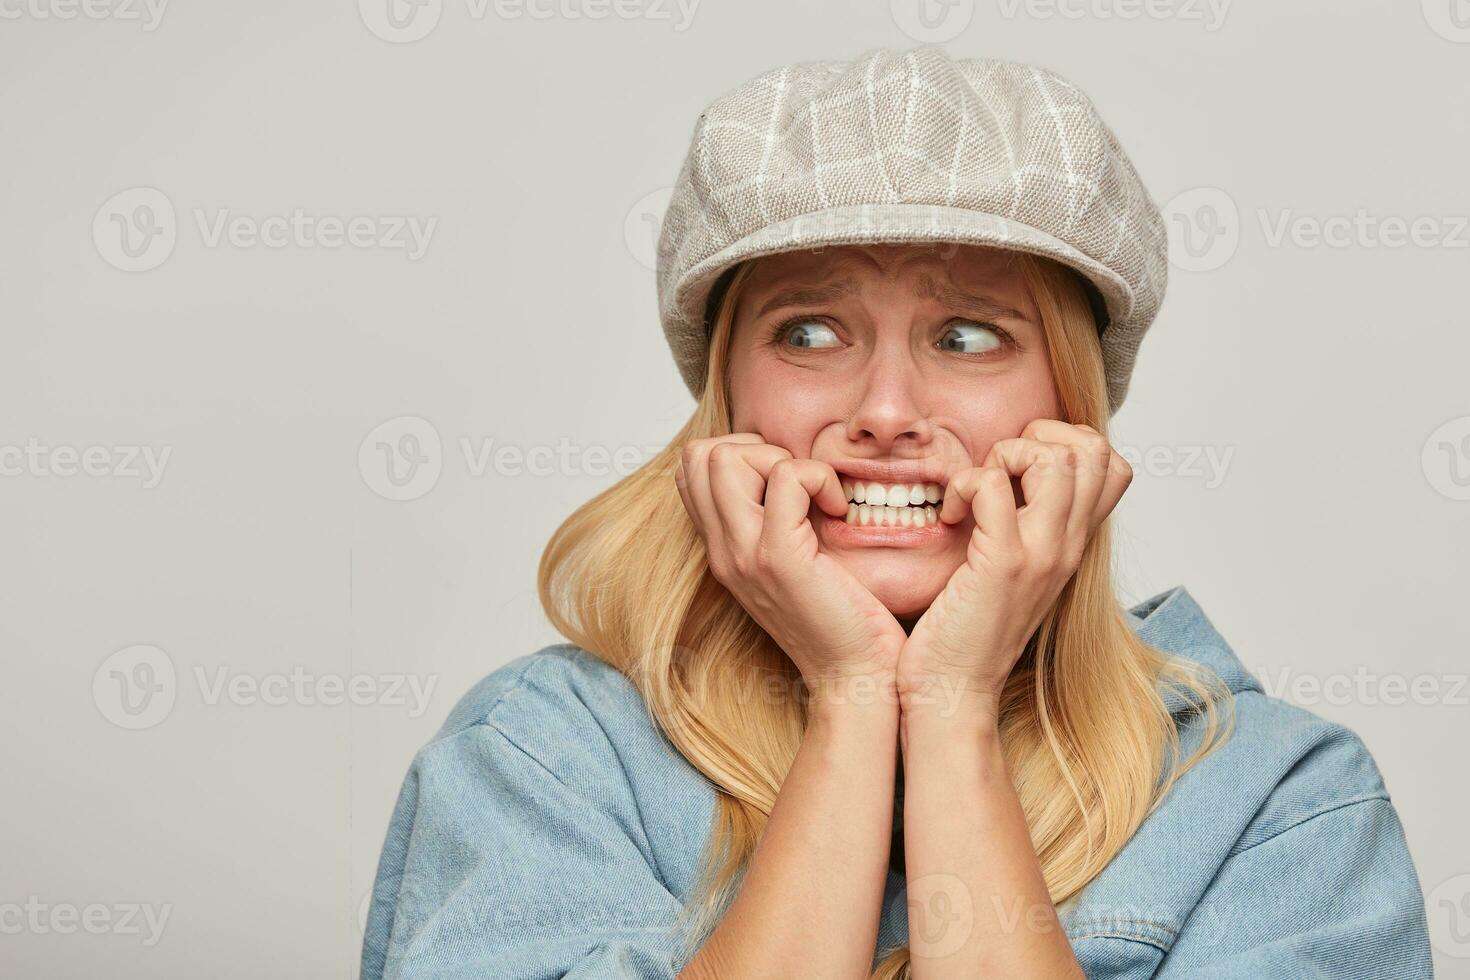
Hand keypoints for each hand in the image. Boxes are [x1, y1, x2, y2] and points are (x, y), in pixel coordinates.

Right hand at [675, 434, 907, 700]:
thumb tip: (791, 470)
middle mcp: (722, 551)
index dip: (740, 453)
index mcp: (723, 549)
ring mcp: (744, 554)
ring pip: (725, 457)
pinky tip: (838, 511)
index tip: (787, 481)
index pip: (692, 469)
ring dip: (782, 459)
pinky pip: (787, 478)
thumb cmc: (842, 620)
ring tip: (816, 496)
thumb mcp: (795, 561)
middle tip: (800, 484)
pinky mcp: (779, 558)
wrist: (855, 678)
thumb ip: (779, 520)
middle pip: (700, 454)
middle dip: (756, 448)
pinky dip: (819, 478)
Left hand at [896, 420, 1132, 718]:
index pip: (1112, 465)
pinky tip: (949, 515)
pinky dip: (963, 484)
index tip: (1017, 469)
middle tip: (998, 470)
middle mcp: (1067, 547)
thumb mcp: (1010, 575)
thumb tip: (1006, 483)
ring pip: (1057, 458)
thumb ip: (1021, 530)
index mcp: (1070, 547)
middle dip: (1038, 437)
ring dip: (1006, 454)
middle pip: (1093, 450)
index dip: (1066, 444)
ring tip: (976, 491)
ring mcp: (1041, 554)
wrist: (951, 696)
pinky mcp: (1003, 563)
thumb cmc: (964, 635)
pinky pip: (991, 484)